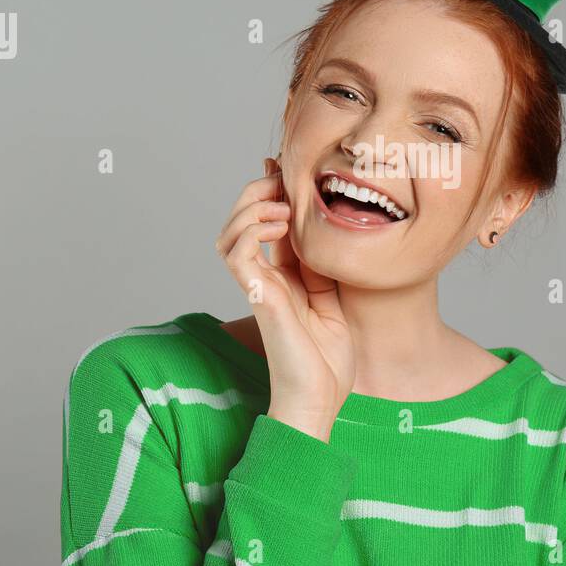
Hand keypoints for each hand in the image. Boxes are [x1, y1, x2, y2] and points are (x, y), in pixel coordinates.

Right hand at [214, 156, 353, 439]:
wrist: (320, 399)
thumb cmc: (328, 360)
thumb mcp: (335, 299)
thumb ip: (323, 265)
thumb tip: (323, 226)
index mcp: (283, 276)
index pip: (267, 221)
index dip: (273, 190)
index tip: (287, 167)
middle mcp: (265, 277)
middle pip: (241, 220)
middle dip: (259, 191)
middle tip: (284, 181)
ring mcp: (257, 286)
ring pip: (230, 231)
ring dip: (253, 207)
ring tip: (282, 206)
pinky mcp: (257, 296)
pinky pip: (236, 252)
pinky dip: (253, 230)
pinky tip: (279, 228)